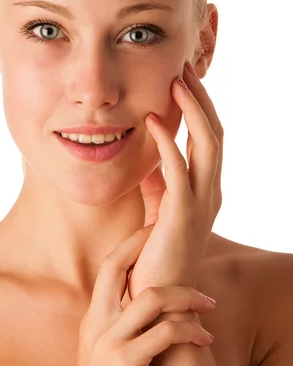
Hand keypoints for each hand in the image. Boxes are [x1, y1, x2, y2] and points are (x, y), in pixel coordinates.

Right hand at [71, 225, 215, 365]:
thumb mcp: (105, 353)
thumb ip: (118, 326)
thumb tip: (145, 304)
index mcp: (93, 318)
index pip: (108, 267)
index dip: (130, 244)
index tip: (152, 232)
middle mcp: (96, 322)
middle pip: (116, 265)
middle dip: (143, 243)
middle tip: (170, 235)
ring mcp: (109, 340)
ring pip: (152, 297)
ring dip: (187, 296)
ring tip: (208, 304)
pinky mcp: (125, 363)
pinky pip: (166, 333)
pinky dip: (191, 331)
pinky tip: (204, 338)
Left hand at [128, 61, 223, 302]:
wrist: (157, 298)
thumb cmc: (154, 254)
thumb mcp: (158, 209)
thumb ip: (159, 182)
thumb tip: (150, 155)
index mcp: (205, 189)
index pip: (209, 138)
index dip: (200, 107)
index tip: (183, 79)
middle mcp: (211, 193)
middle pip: (215, 134)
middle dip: (201, 98)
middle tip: (185, 67)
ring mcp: (201, 204)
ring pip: (208, 145)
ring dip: (193, 110)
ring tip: (176, 81)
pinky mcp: (182, 216)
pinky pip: (179, 171)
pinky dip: (166, 143)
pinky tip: (150, 121)